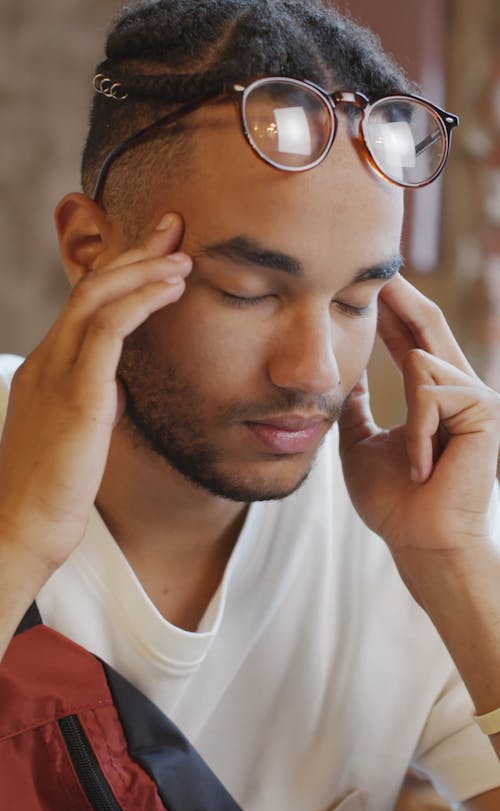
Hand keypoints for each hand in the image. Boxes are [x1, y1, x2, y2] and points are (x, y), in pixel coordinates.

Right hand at [0, 213, 191, 580]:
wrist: (18, 529)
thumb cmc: (49, 493)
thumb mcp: (74, 436)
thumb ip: (92, 404)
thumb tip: (118, 390)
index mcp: (45, 369)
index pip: (84, 306)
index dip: (120, 274)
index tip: (156, 254)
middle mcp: (47, 361)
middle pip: (90, 288)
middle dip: (135, 253)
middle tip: (174, 228)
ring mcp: (56, 374)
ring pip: (97, 298)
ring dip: (143, 270)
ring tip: (182, 255)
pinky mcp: (75, 395)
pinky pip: (108, 330)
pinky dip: (143, 301)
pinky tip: (173, 288)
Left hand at [338, 275, 499, 558]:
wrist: (420, 541)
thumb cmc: (394, 502)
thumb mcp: (362, 444)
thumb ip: (357, 408)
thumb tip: (345, 379)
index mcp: (434, 396)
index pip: (412, 339)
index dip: (391, 309)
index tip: (368, 281)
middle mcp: (461, 390)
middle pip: (430, 325)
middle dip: (402, 296)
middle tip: (377, 267)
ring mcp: (477, 398)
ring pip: (425, 362)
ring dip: (406, 415)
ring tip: (415, 466)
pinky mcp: (485, 412)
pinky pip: (432, 392)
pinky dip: (417, 430)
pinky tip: (422, 465)